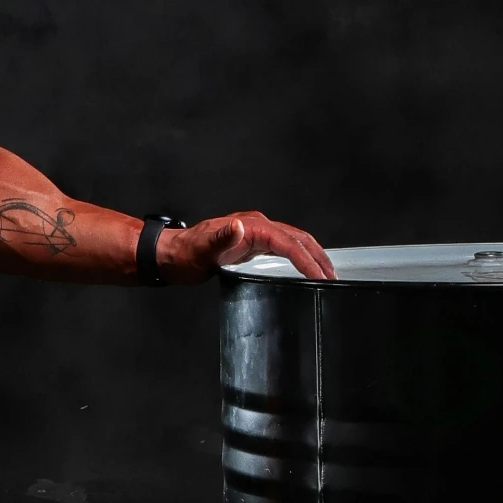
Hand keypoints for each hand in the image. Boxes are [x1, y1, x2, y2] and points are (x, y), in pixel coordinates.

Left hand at [160, 212, 335, 282]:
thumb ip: (221, 239)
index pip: (287, 242)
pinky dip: (298, 255)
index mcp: (251, 226)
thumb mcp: (200, 249)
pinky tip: (304, 267)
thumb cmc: (184, 254)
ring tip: (326, 273)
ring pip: (292, 241)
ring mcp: (255, 233)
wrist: (170, 254)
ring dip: (312, 255)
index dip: (306, 259)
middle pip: (297, 238)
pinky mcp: (252, 242)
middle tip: (332, 276)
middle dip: (317, 256)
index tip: (319, 275)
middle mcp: (256, 226)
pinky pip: (282, 247)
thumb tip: (240, 228)